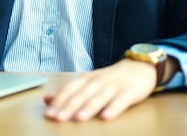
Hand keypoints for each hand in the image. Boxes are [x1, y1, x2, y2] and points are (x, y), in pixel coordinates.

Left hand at [43, 59, 157, 121]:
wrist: (139, 67)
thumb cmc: (110, 79)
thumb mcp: (88, 82)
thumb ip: (69, 91)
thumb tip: (47, 99)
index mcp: (86, 79)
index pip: (69, 89)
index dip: (58, 101)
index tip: (48, 114)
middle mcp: (98, 81)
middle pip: (81, 94)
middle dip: (69, 106)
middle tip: (58, 118)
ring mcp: (114, 86)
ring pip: (99, 97)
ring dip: (88, 108)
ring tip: (79, 119)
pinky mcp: (129, 92)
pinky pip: (121, 101)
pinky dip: (113, 108)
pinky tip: (106, 117)